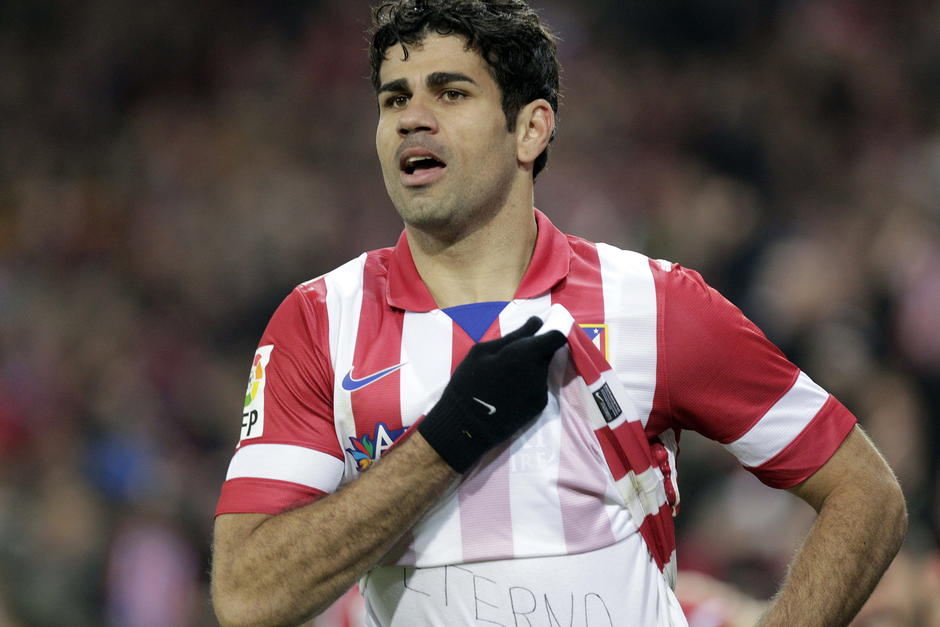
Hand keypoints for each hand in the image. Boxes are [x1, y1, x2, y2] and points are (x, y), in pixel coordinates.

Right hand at [418, 316, 566, 472]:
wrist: (466, 426)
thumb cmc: (468, 382)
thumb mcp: (482, 351)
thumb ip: (513, 336)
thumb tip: (536, 323)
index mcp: (526, 354)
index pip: (556, 336)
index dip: (548, 333)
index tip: (534, 334)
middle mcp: (540, 372)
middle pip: (548, 353)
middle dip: (534, 351)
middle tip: (509, 358)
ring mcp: (541, 391)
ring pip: (541, 370)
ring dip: (529, 368)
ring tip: (504, 378)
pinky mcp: (539, 407)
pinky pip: (537, 386)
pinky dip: (527, 385)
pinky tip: (508, 393)